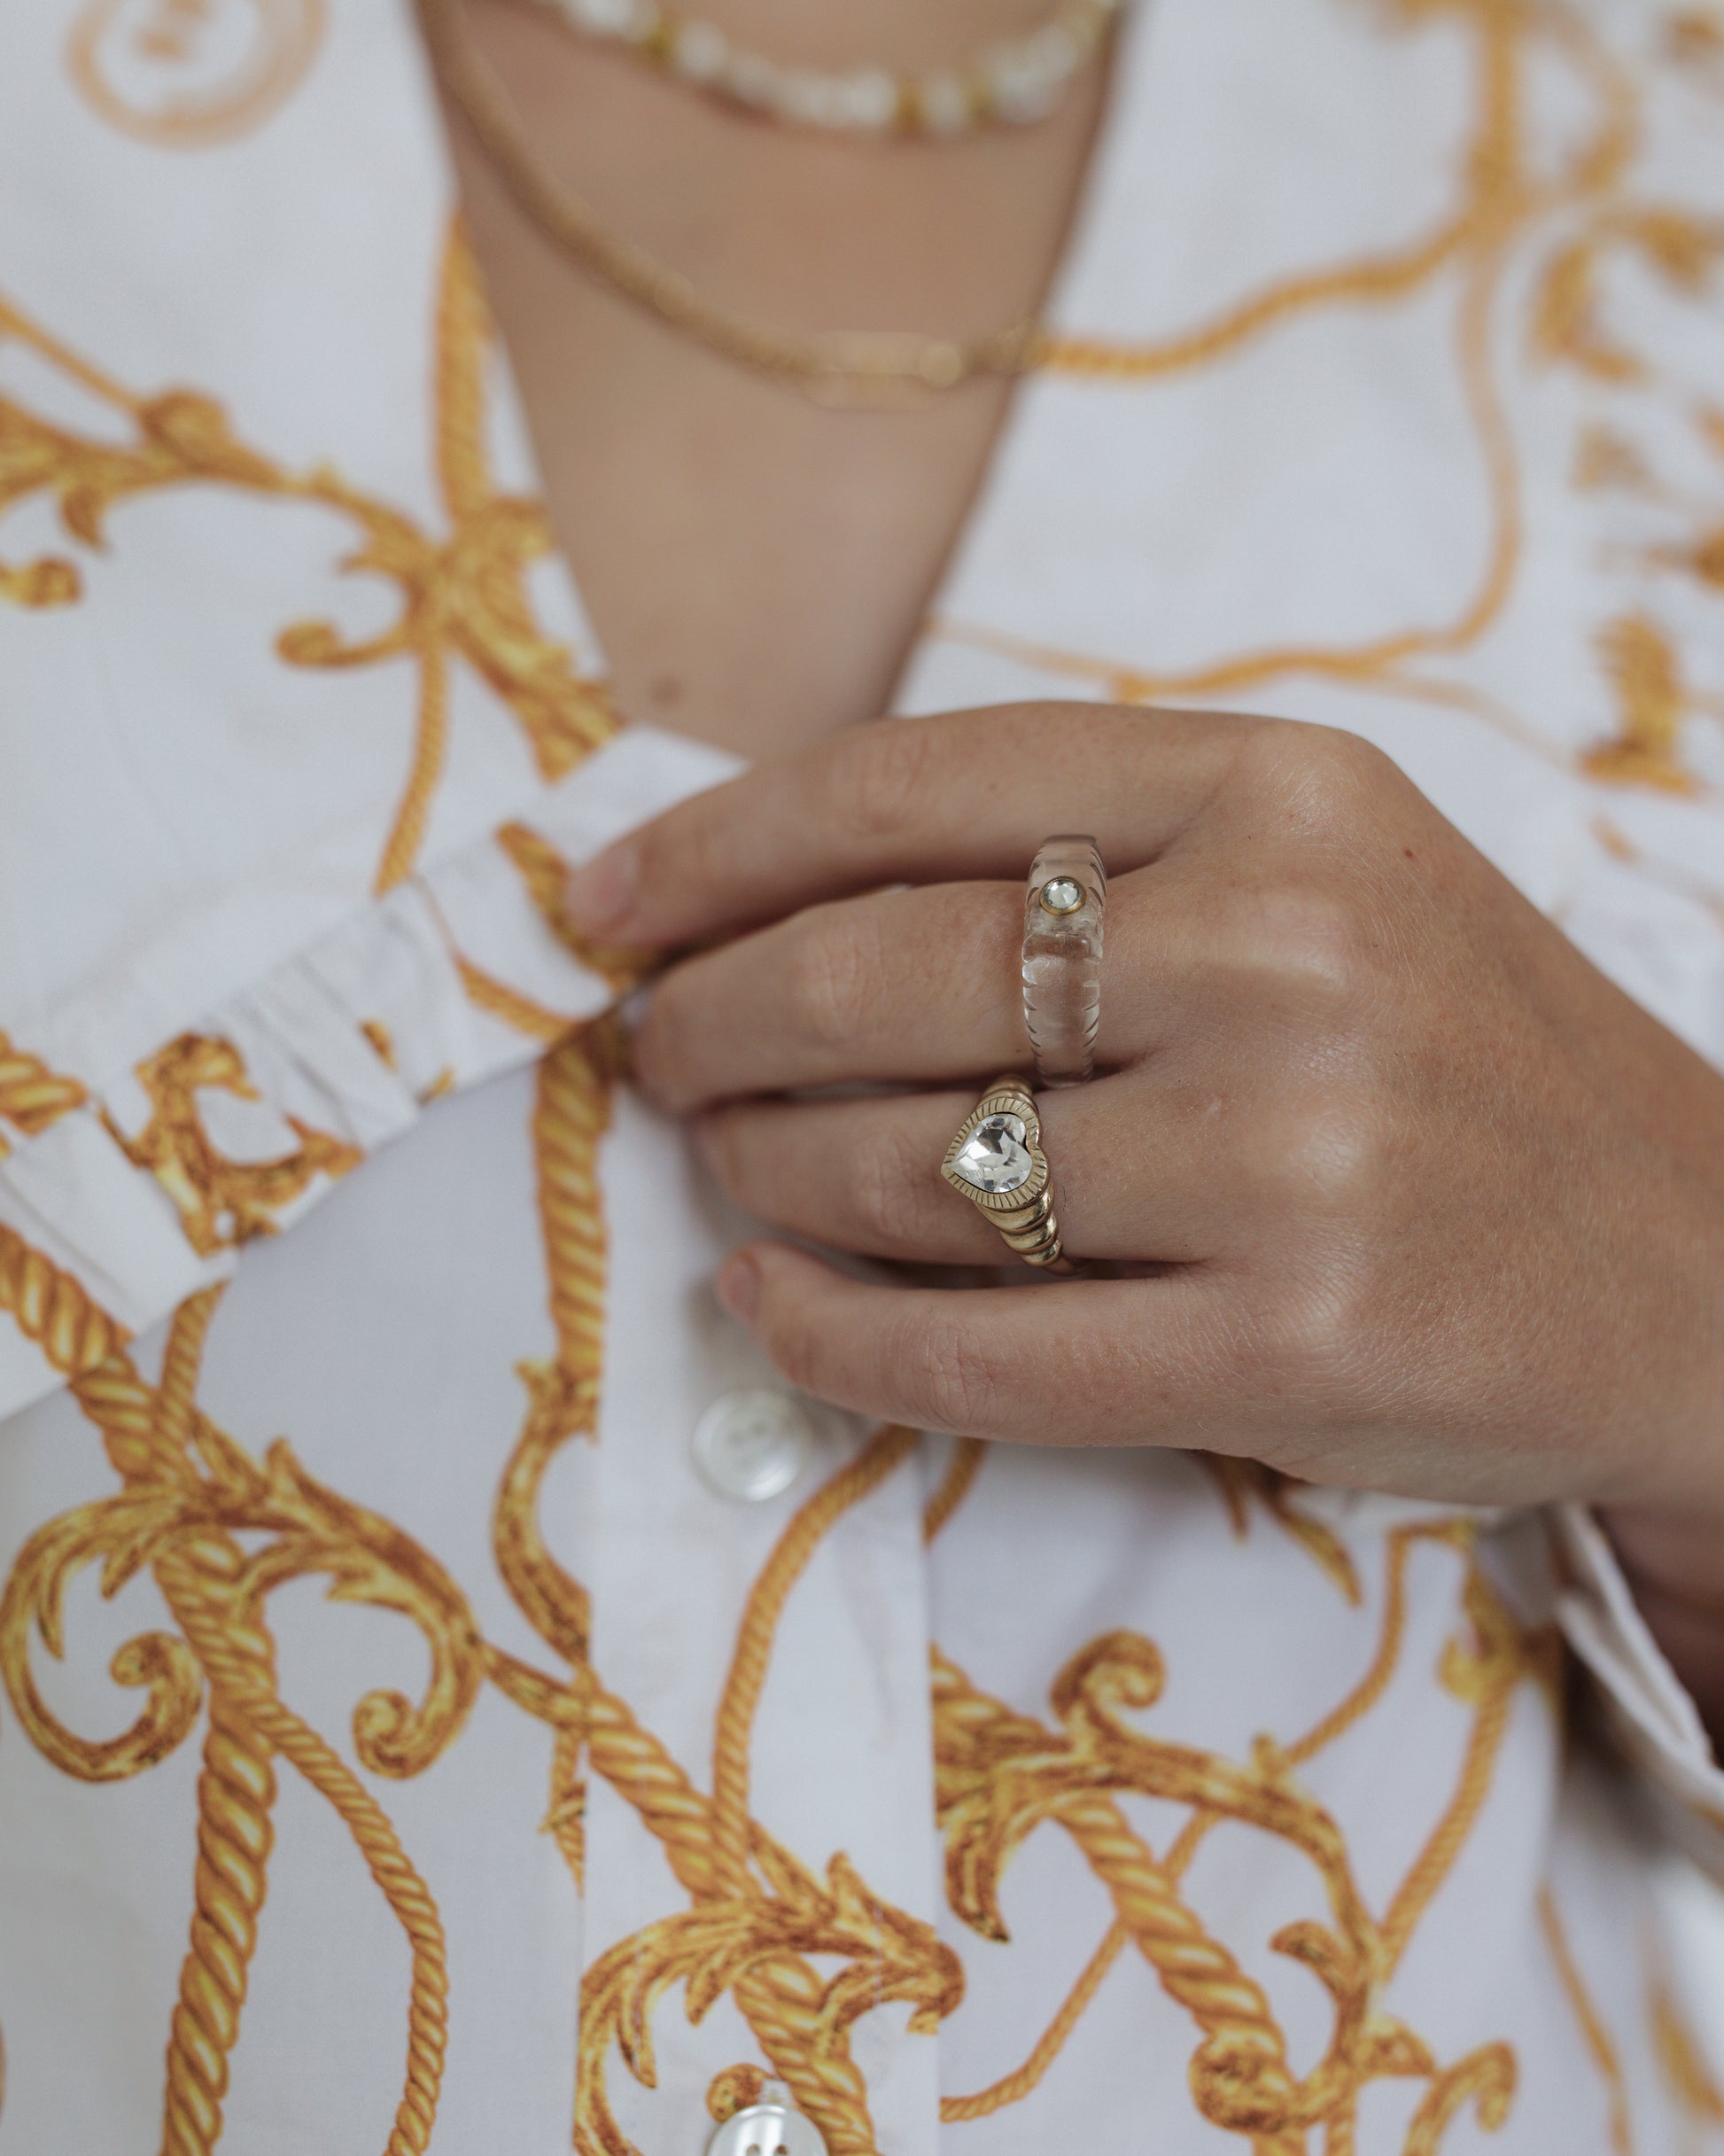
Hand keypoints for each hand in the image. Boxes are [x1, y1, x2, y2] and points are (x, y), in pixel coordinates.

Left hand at [566, 706, 1723, 1527]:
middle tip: (654, 1051)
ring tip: (723, 1156)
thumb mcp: (1316, 874)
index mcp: (1281, 790)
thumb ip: (1085, 852)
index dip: (721, 843)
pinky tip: (764, 1300)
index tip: (607, 901)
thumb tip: (770, 899)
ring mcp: (1295, 1156)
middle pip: (880, 973)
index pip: (916, 784)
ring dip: (763, 1165)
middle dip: (714, 1017)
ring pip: (908, 1166)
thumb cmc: (1461, 1052)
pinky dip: (829, 1335)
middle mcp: (1286, 949)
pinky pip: (978, 1353)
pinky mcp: (1294, 1350)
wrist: (1695, 1262)